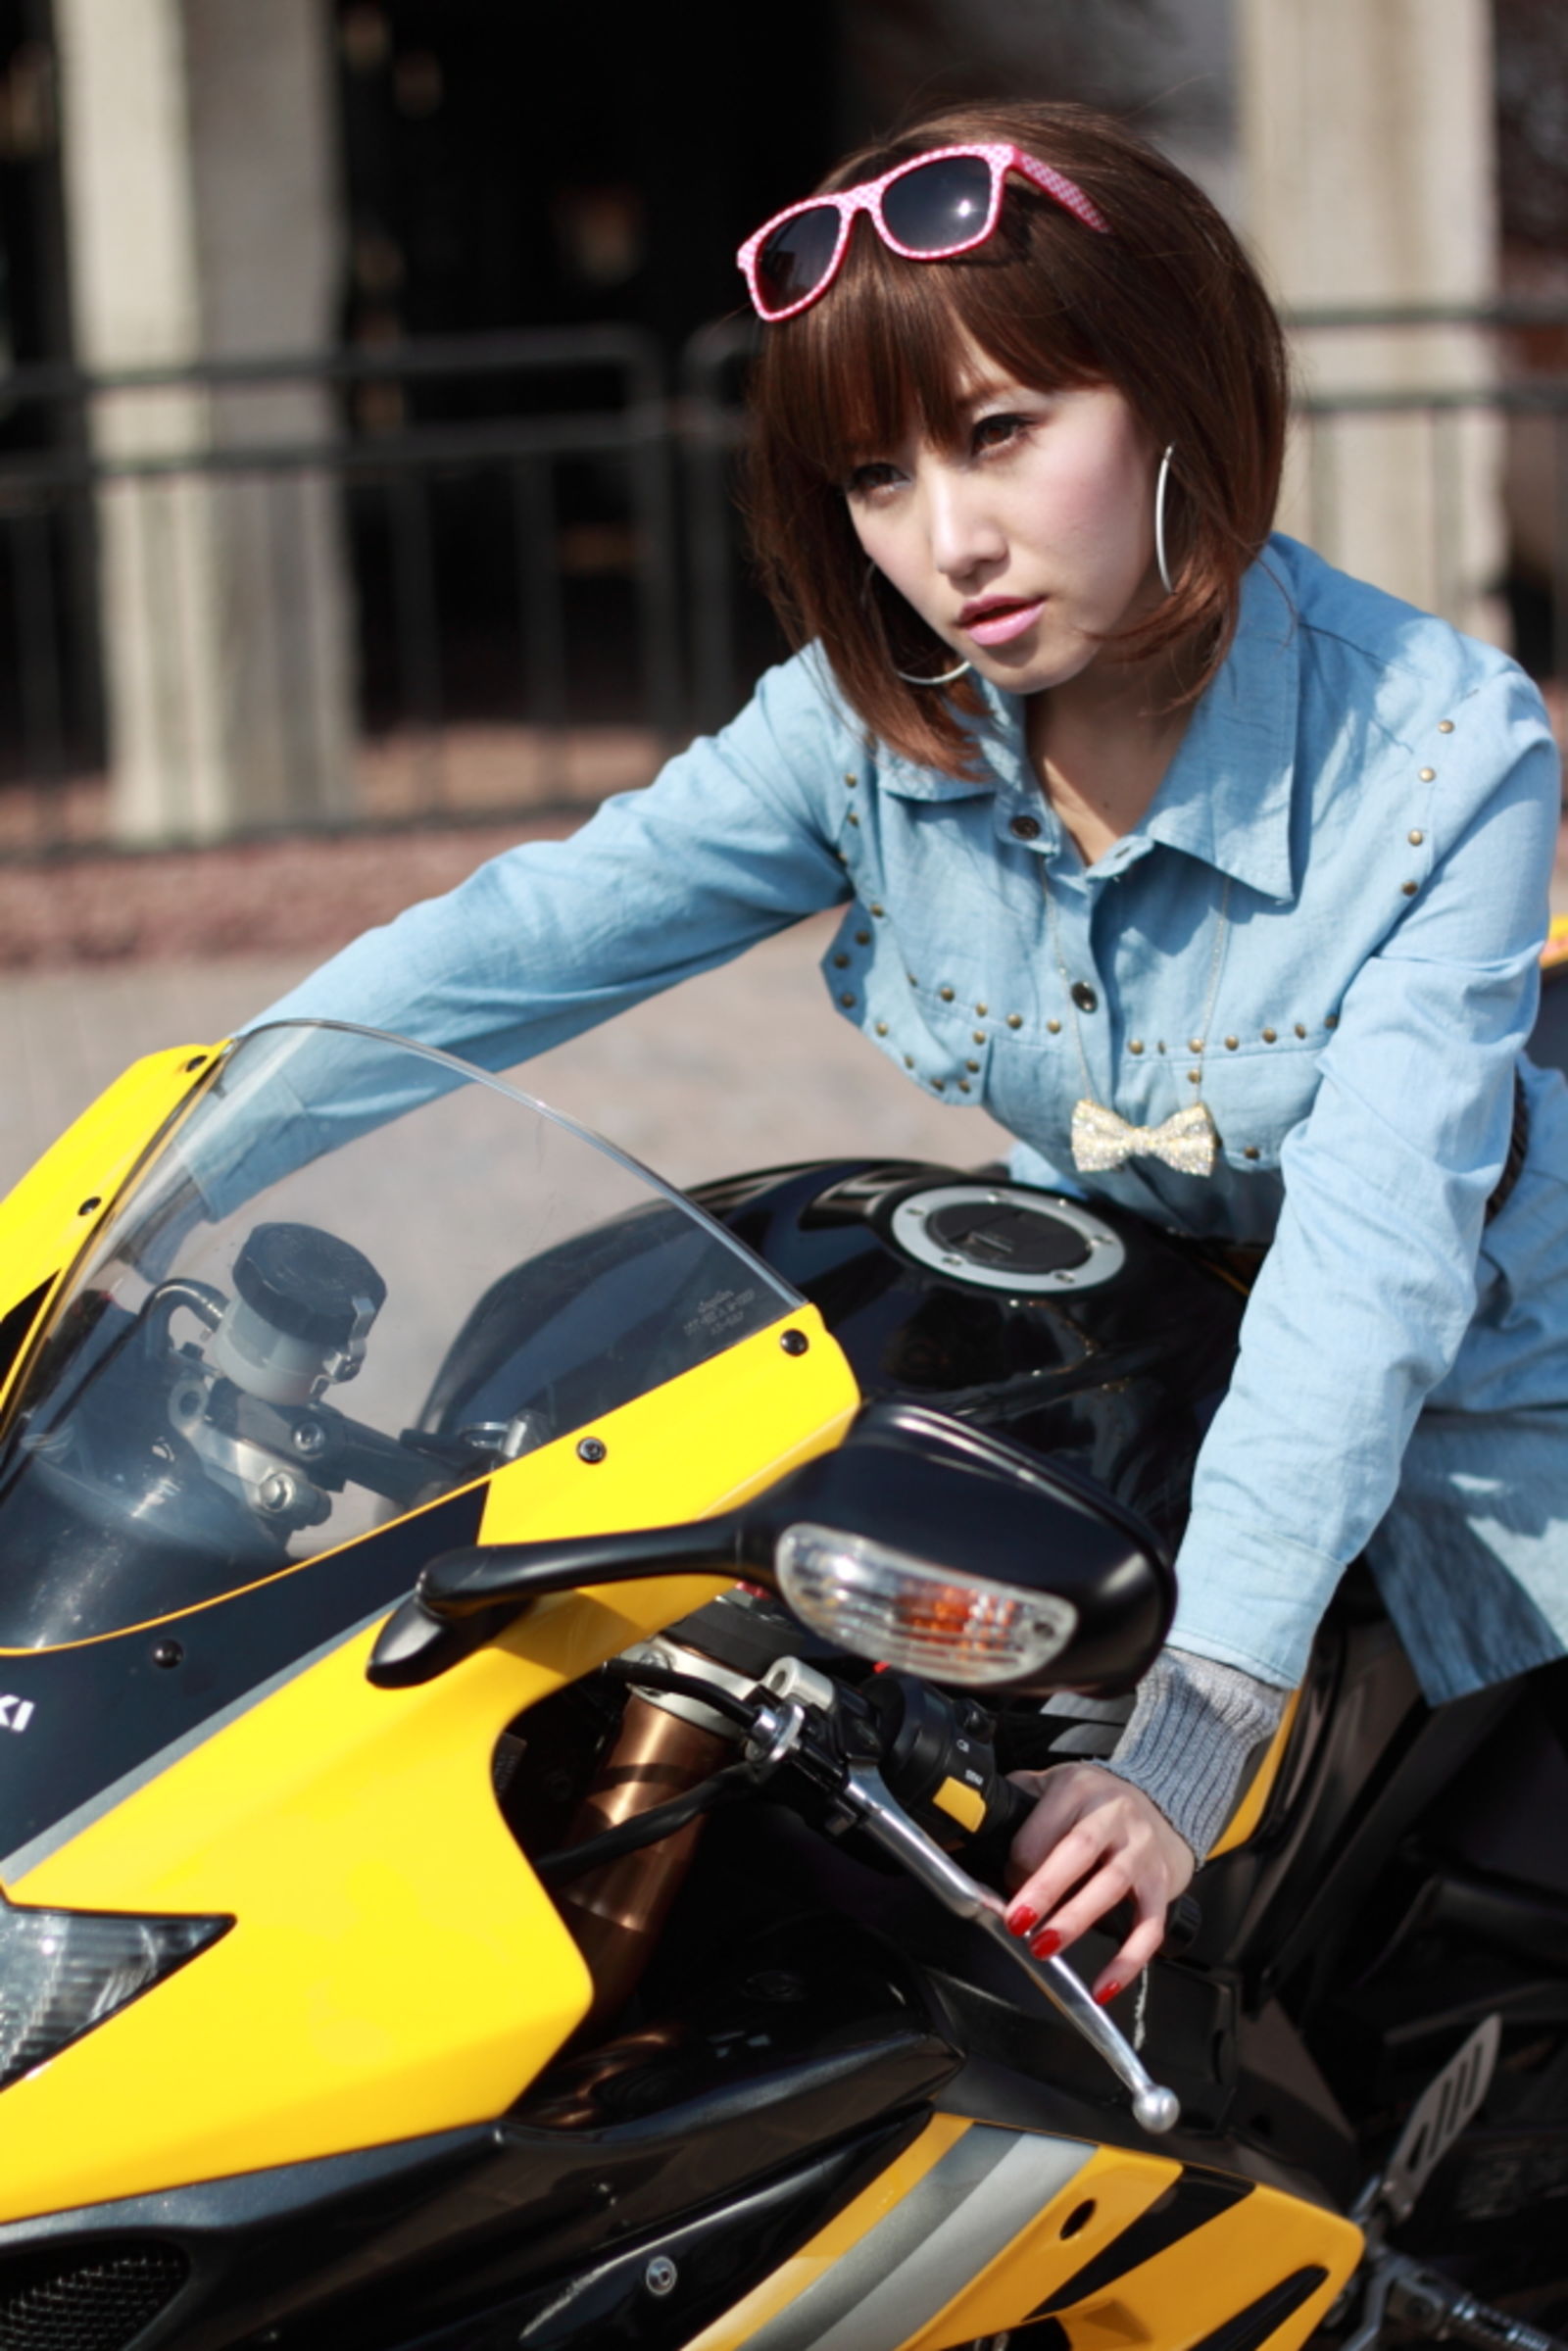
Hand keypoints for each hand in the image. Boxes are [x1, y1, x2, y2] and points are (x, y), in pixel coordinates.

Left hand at [1002, 1763, 1194, 2004]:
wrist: (1165, 1802)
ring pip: (1112, 1886)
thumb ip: (1019, 1799)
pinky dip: (1128, 1960)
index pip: (1044, 1826)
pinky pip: (1148, 1927)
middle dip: (1045, 1889)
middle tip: (1016, 1921)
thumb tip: (970, 1828)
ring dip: (1076, 1920)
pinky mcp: (1163, 1884)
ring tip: (1044, 1948)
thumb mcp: (1056, 1782)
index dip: (1019, 1861)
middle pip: (1080, 1850)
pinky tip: (1103, 1986)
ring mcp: (1142, 1850)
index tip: (1005, 1885)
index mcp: (1080, 1788)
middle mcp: (1115, 1815)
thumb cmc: (1099, 1801)